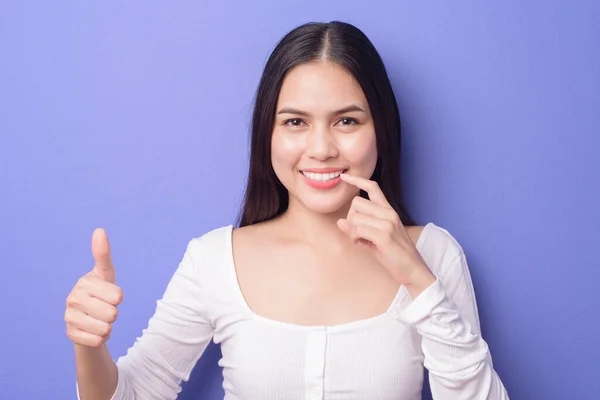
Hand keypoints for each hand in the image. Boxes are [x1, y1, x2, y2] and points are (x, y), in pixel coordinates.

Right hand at [65, 228, 122, 346]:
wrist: (90, 318)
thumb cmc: (102, 292)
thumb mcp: (106, 274)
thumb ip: (103, 254)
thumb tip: (99, 230)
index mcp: (85, 282)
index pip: (118, 295)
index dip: (118, 297)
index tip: (112, 294)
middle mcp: (73, 298)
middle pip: (113, 313)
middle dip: (114, 314)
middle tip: (105, 309)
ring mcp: (69, 317)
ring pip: (105, 328)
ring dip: (108, 327)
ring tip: (100, 319)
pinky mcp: (70, 334)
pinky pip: (98, 340)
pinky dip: (101, 338)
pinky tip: (94, 330)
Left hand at [337, 173, 435, 295]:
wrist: (413, 270)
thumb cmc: (394, 255)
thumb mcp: (373, 239)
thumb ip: (358, 229)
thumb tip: (340, 222)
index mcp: (388, 211)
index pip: (373, 187)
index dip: (357, 180)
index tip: (344, 177)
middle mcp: (389, 213)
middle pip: (357, 202)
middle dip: (351, 218)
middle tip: (356, 233)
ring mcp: (388, 223)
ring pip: (355, 217)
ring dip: (352, 231)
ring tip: (360, 241)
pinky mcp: (385, 235)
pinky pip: (358, 229)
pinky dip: (354, 237)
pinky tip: (360, 244)